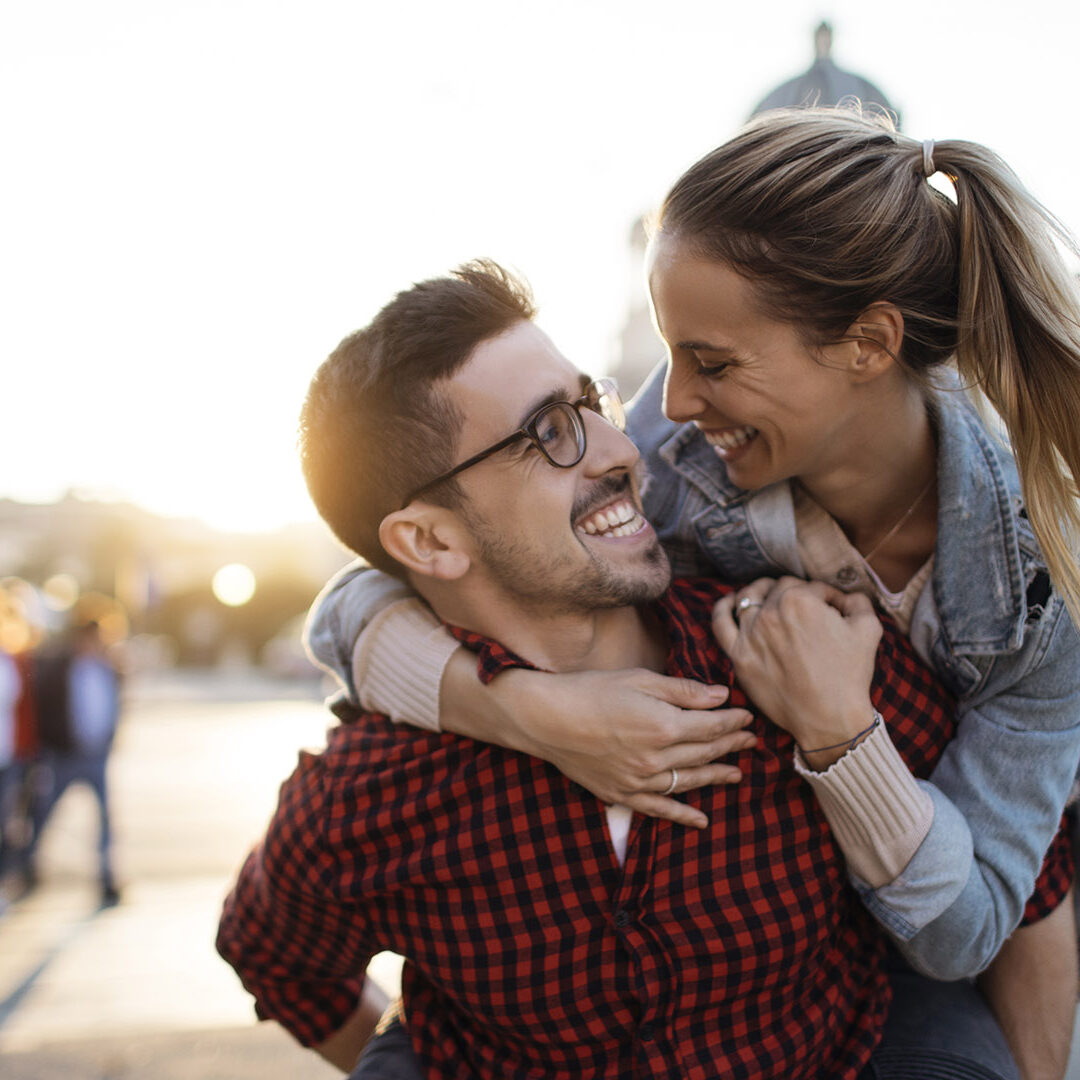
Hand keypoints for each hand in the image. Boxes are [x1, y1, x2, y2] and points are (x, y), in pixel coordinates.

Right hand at [476, 666, 755, 827]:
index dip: (733, 721)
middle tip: (750, 741)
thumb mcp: (639, 679)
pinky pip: (660, 809)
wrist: (545, 718)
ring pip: (689, 782)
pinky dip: (682, 816)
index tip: (748, 717)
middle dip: (731, 745)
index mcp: (664, 725)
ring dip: (716, 777)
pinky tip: (701, 820)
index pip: (712, 726)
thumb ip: (683, 691)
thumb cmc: (589, 690)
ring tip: (736, 774)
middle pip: (705, 753)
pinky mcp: (622, 794)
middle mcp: (656, 758)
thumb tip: (721, 696)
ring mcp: (639, 781)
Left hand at [712, 577, 880, 764]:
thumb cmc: (849, 675)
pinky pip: (721, 622)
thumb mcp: (868, 629)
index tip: (833, 609)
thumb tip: (843, 596)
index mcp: (801, 600)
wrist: (828, 719)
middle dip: (797, 593)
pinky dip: (724, 607)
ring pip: (750, 597)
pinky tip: (732, 602)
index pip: (813, 587)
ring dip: (761, 591)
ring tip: (768, 594)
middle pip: (780, 588)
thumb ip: (856, 601)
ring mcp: (750, 634)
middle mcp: (770, 612)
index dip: (827, 596)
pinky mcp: (739, 655)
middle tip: (808, 608)